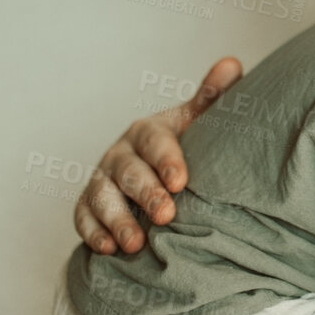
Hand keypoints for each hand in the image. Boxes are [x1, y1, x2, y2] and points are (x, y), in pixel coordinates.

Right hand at [73, 57, 242, 254]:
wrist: (156, 175)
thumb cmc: (183, 149)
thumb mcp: (197, 124)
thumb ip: (212, 98)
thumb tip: (231, 63)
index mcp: (147, 131)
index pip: (154, 140)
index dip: (166, 159)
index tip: (181, 181)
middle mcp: (120, 153)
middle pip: (128, 171)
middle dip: (146, 193)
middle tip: (166, 215)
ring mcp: (102, 179)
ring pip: (102, 196)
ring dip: (117, 220)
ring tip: (136, 244)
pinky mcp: (88, 205)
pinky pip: (83, 217)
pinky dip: (93, 233)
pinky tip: (108, 251)